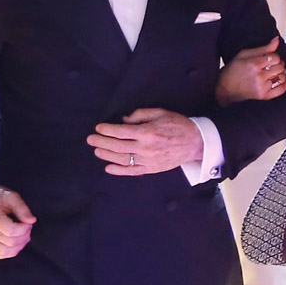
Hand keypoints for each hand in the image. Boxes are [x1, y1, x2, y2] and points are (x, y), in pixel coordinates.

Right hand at [0, 184, 35, 258]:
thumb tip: (31, 221)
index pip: (11, 230)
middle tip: (26, 226)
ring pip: (6, 251)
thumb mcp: (11, 197)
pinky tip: (16, 241)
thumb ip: (22, 208)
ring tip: (23, 235)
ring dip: (19, 245)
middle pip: (10, 242)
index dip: (24, 229)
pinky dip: (12, 250)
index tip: (28, 222)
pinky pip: (1, 254)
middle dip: (24, 235)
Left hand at [87, 108, 203, 174]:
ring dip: (107, 155)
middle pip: (117, 146)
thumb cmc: (177, 125)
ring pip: (122, 160)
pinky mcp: (151, 169)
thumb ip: (140, 115)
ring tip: (97, 151)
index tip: (98, 127)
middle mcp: (145, 148)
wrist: (195, 143)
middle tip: (91, 139)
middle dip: (102, 142)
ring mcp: (148, 160)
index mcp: (147, 132)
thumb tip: (124, 121)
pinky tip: (108, 168)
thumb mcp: (159, 113)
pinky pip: (132, 171)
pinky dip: (119, 171)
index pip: (121, 131)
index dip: (107, 129)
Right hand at [216, 36, 285, 104]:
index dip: (274, 56)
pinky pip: (281, 90)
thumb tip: (277, 39)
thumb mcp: (244, 54)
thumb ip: (263, 48)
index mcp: (254, 64)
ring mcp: (262, 87)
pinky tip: (280, 80)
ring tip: (274, 73)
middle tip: (272, 65)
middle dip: (278, 64)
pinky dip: (284, 84)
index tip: (269, 58)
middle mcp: (259, 76)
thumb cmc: (233, 70)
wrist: (225, 89)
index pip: (275, 57)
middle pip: (280, 67)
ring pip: (282, 77)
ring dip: (281, 73)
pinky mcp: (264, 96)